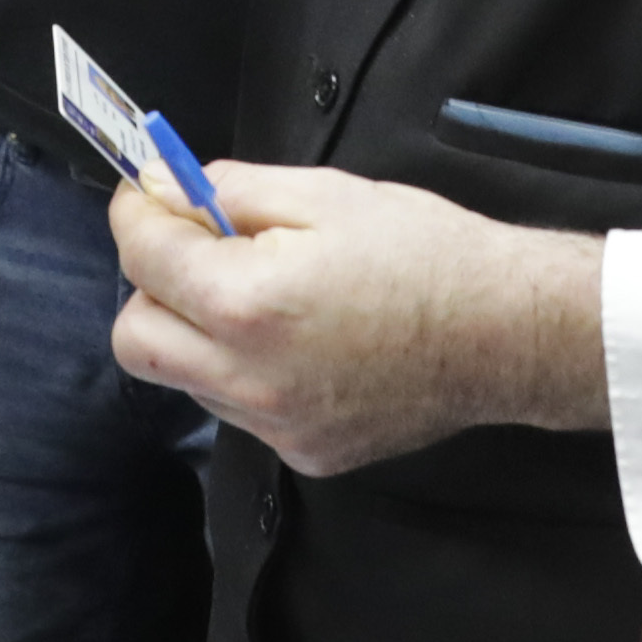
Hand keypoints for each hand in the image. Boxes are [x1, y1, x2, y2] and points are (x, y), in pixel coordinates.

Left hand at [106, 161, 604, 480]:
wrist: (505, 332)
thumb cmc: (426, 253)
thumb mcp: (324, 194)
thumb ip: (229, 190)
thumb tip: (162, 187)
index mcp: (248, 305)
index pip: (142, 258)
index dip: (136, 213)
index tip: (148, 195)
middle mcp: (250, 379)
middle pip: (135, 338)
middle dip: (151, 286)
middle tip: (197, 251)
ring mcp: (276, 426)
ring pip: (183, 380)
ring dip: (196, 334)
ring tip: (264, 297)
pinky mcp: (304, 453)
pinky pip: (239, 410)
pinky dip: (244, 372)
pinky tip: (300, 342)